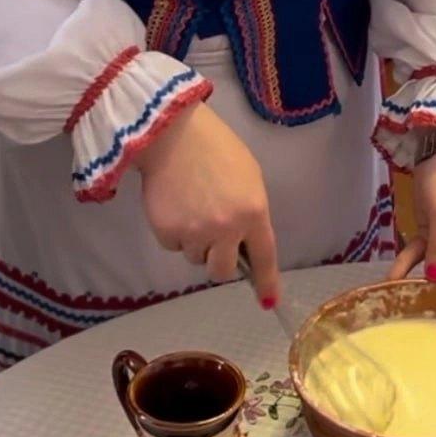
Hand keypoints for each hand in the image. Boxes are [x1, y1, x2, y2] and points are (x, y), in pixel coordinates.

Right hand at [133, 102, 280, 308]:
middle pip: (223, 272)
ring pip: (197, 258)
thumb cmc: (216, 150)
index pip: (264, 258)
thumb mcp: (249, 178)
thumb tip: (246, 243)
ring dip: (197, 242)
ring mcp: (195, 233)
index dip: (266, 283)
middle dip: (220, 260)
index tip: (268, 302)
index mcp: (253, 212)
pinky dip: (175, 232)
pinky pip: (174, 246)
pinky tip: (175, 204)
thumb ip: (251, 213)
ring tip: (192, 207)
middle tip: (215, 238)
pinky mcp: (167, 233)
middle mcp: (226, 229)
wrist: (172, 134)